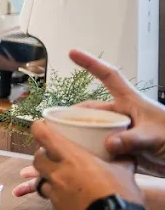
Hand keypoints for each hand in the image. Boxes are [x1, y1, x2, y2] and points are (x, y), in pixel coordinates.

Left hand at [25, 116, 143, 209]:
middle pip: (37, 160)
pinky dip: (58, 199)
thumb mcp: (124, 170)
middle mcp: (58, 174)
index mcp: (72, 158)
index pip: (44, 136)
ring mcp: (54, 194)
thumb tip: (124, 153)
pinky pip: (52, 202)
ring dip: (48, 180)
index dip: (38, 129)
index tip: (39, 127)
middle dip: (43, 157)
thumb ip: (120, 159)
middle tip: (52, 158)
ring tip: (63, 181)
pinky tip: (71, 201)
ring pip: (40, 182)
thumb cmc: (121, 196)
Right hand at [66, 49, 164, 168]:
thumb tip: (107, 144)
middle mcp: (123, 114)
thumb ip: (132, 140)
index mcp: (131, 102)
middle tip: (55, 122)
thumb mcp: (155, 137)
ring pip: (94, 128)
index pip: (109, 76)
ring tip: (61, 140)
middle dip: (74, 113)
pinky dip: (89, 150)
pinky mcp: (123, 148)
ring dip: (80, 133)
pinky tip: (79, 156)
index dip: (91, 63)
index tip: (72, 52)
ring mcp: (122, 131)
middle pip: (93, 108)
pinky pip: (100, 146)